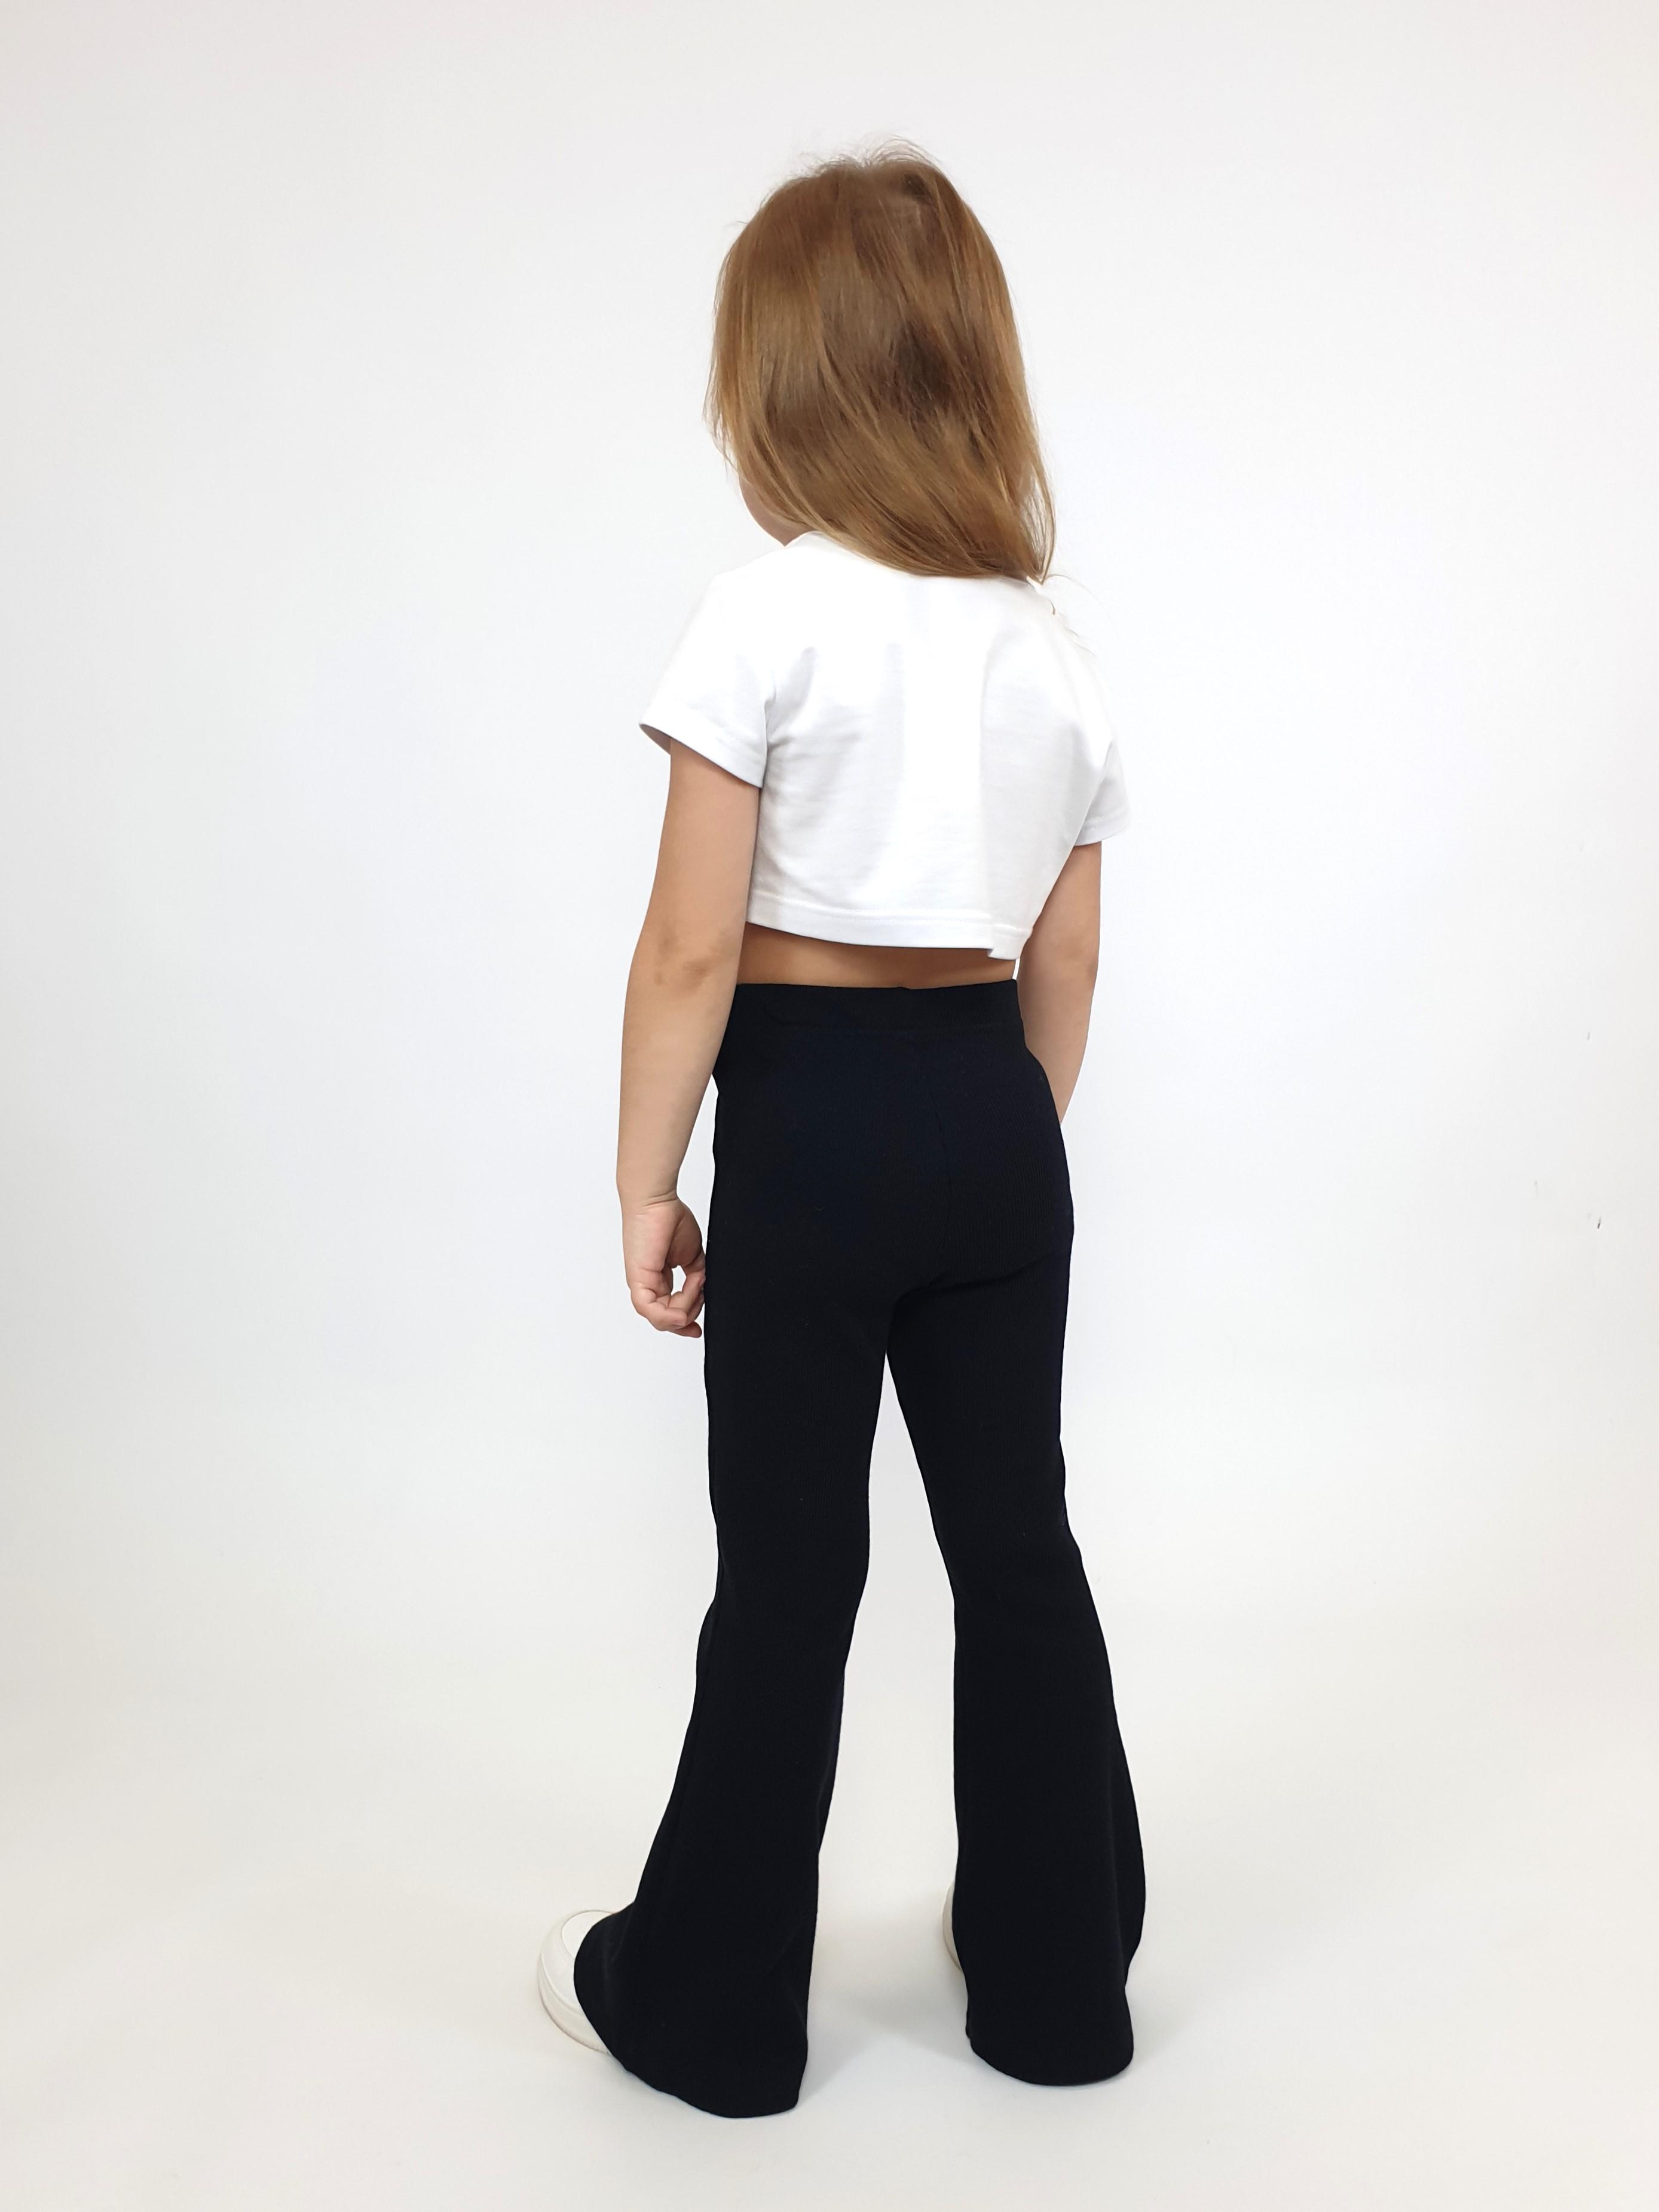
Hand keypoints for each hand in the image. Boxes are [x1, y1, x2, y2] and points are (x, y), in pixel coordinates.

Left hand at [621, 1195, 706, 1336]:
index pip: (668, 1312)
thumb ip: (696, 1277)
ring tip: (696, 1286)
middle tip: (699, 1313)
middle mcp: (647, 1285)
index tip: (697, 1329)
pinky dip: (670, 1314)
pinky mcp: (638, 1280)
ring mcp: (641, 1284)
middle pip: (664, 1319)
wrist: (657, 1201)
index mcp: (658, 1280)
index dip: (683, 1323)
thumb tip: (701, 1293)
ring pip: (660, 1318)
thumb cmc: (669, 1219)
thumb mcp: (692, 1255)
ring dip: (684, 1310)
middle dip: (685, 1323)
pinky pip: (651, 1310)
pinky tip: (683, 1306)